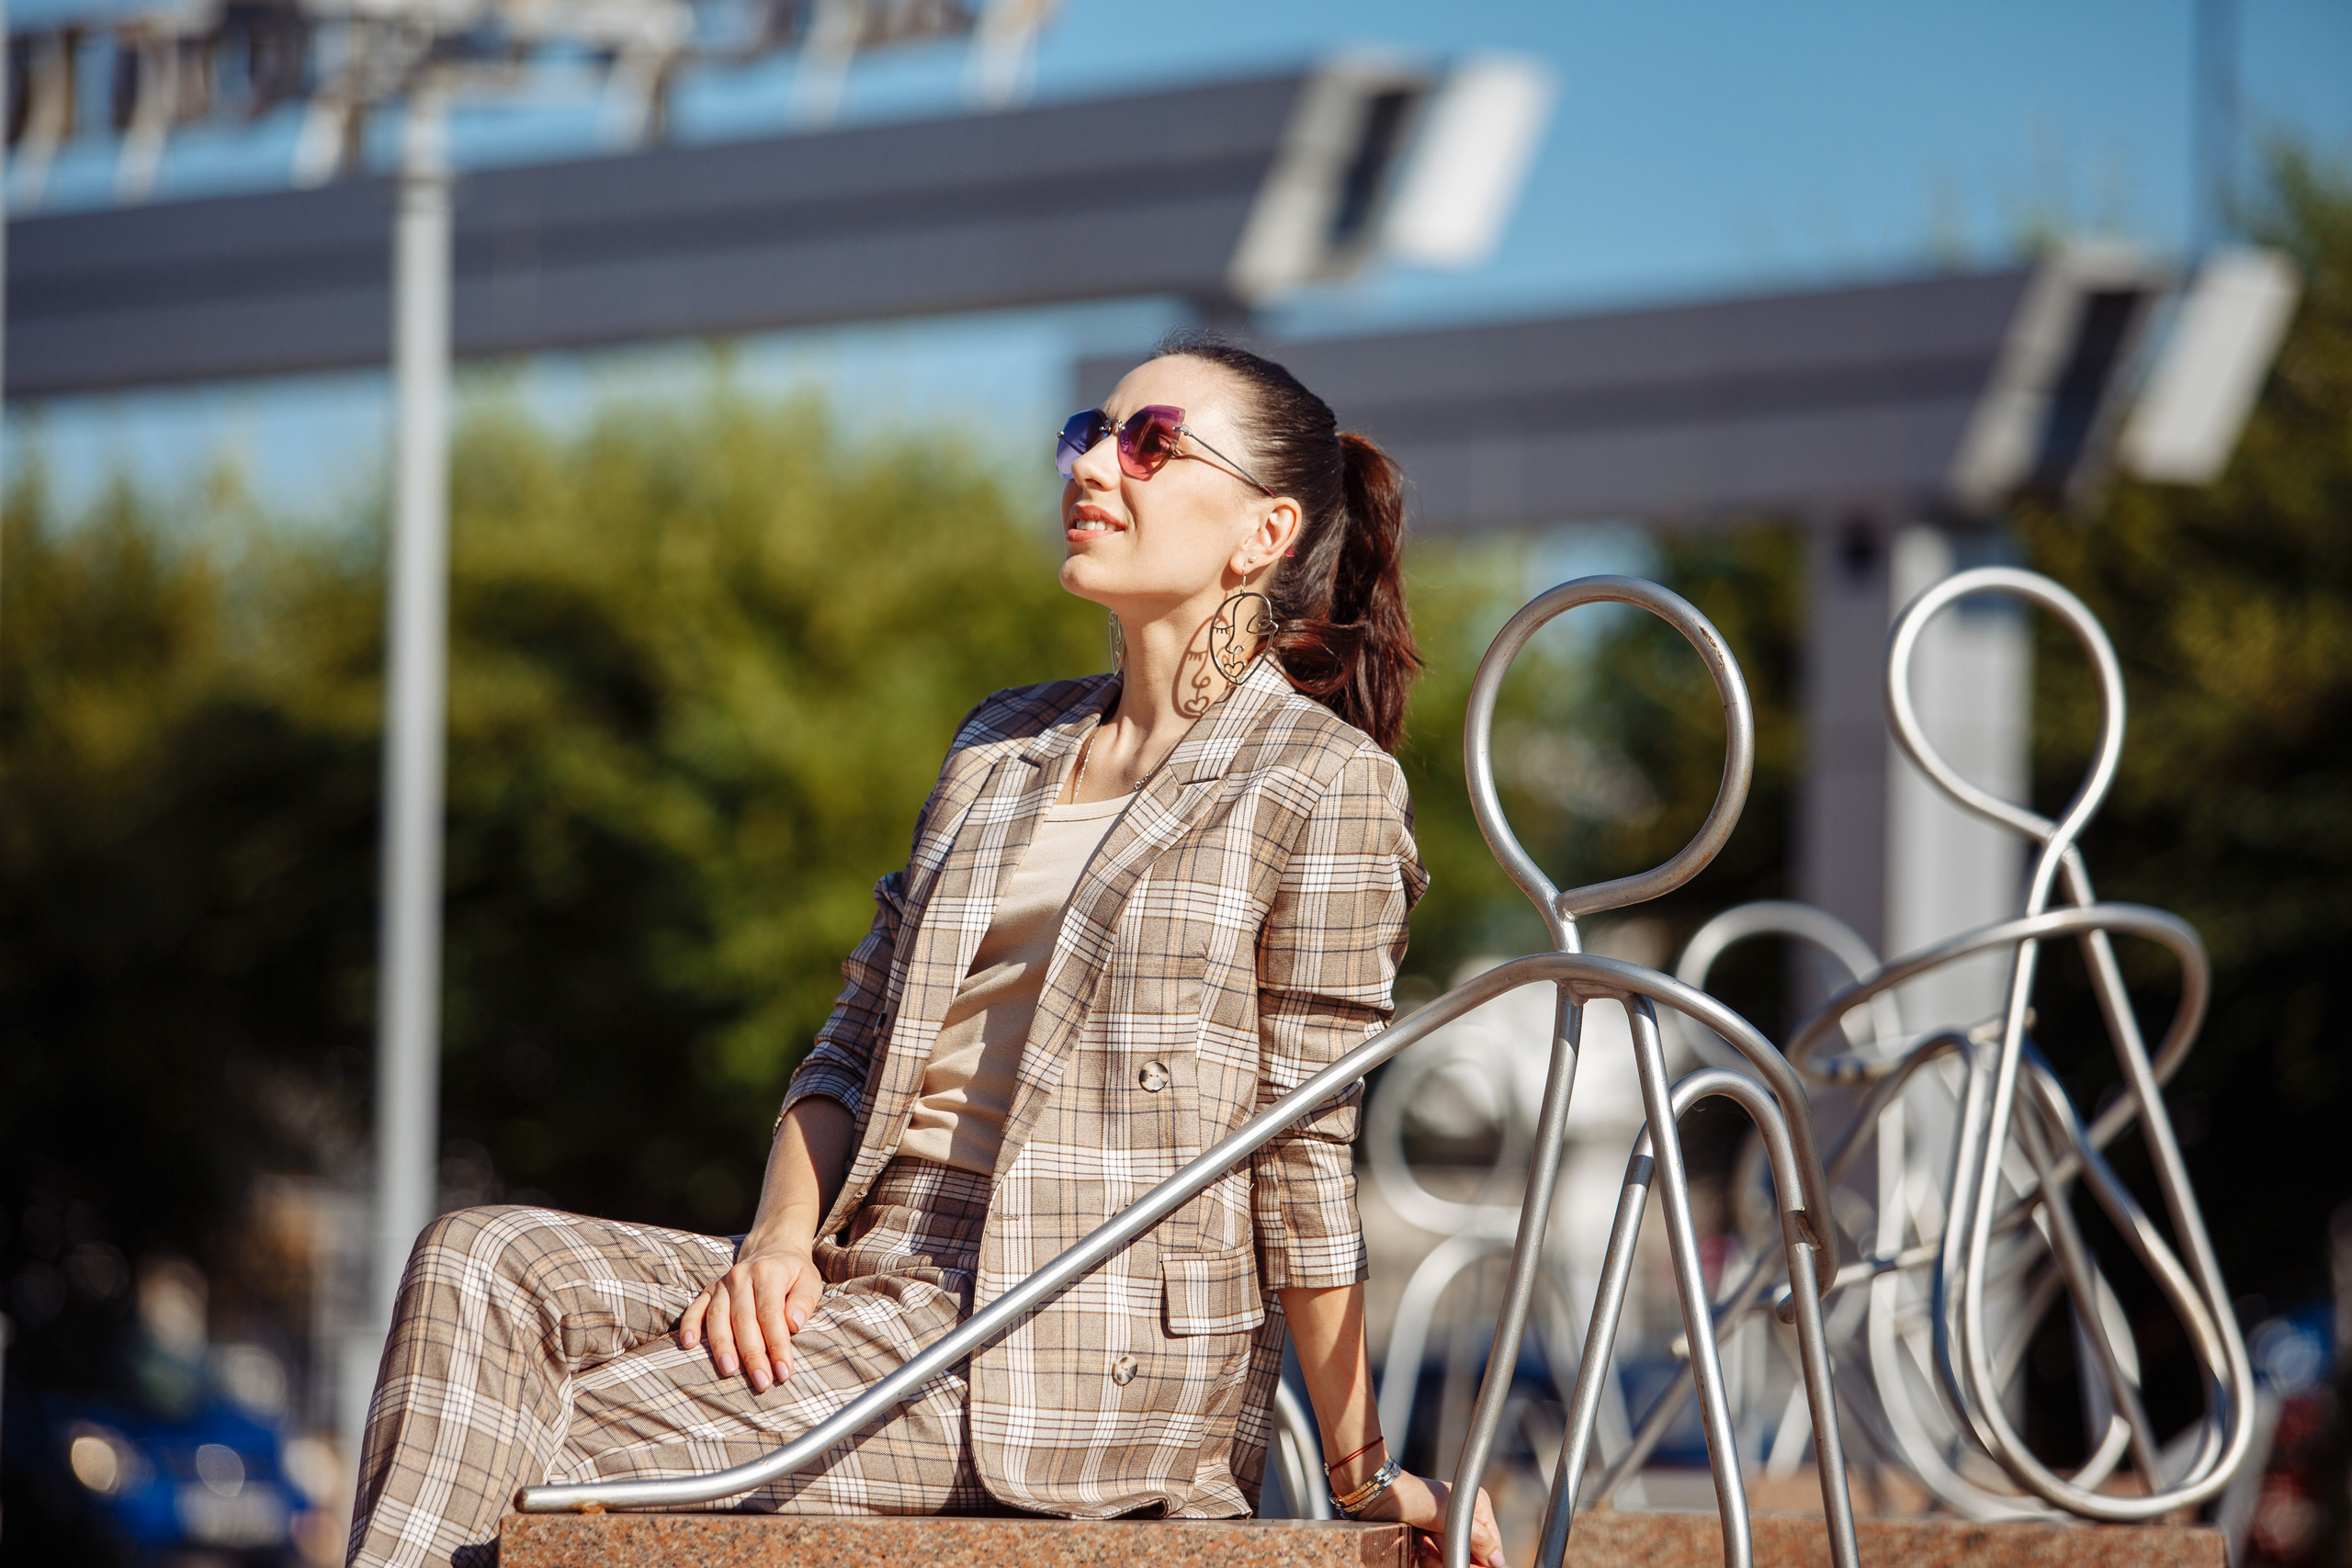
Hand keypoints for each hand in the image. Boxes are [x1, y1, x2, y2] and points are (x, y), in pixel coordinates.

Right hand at [676, 1243, 822, 1393]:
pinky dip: (690, 1325)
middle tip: (761, 1382)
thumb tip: (794, 1324)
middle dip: (752, 1355)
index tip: (783, 1371)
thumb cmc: (793, 1273)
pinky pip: (696, 1308)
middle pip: (744, 1320)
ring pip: (718, 1318)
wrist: (772, 1248)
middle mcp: (741, 1275)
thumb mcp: (809, 1281)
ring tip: (728, 1371)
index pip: (770, 1314)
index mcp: (768, 1272)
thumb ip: (803, 1302)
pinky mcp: (709, 1290)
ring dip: (722, 1347)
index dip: (777, 1345)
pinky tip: (689, 1345)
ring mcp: (722, 1283)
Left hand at [1361, 1470, 1505, 1567]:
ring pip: (1452, 1562)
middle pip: (1471, 1558)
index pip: (1492, 1548)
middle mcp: (1467, 1519)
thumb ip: (1473, 1535)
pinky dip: (1428, 1558)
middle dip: (1450, 1557)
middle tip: (1433, 1543)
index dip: (1477, 1560)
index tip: (1453, 1555)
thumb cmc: (1408, 1496)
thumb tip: (1497, 1561)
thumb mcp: (1442, 1513)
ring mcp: (1450, 1531)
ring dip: (1436, 1559)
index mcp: (1478, 1507)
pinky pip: (1439, 1562)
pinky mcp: (1435, 1540)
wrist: (1377, 1495)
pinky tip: (1419, 1544)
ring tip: (1423, 1542)